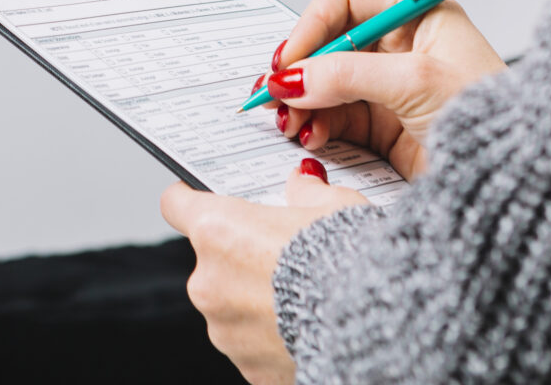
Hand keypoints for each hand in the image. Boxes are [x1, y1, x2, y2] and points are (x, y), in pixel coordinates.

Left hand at [162, 164, 372, 384]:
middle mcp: (208, 281)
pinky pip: (251, 342)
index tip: (201, 199)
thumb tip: (301, 184)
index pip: (176, 204)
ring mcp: (223, 330)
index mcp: (218, 230)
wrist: (374, 325)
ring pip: (230, 304)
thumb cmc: (351, 259)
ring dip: (256, 298)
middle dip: (241, 255)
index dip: (190, 199)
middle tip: (285, 252)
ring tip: (304, 293)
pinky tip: (306, 324)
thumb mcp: (335, 205)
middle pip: (211, 259)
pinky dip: (271, 335)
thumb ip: (307, 191)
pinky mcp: (246, 367)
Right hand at [272, 0, 505, 179]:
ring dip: (302, 103)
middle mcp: (402, 47)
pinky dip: (316, 127)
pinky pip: (335, 119)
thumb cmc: (494, 119)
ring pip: (325, 85)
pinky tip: (310, 138)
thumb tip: (291, 77)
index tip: (286, 62)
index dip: (310, 28)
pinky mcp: (386, 128)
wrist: (519, 179)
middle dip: (300, 71)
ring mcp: (392, 88)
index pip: (343, 1)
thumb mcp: (416, 82)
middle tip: (274, 96)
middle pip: (328, 45)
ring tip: (290, 124)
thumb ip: (347, 75)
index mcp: (417, 15)